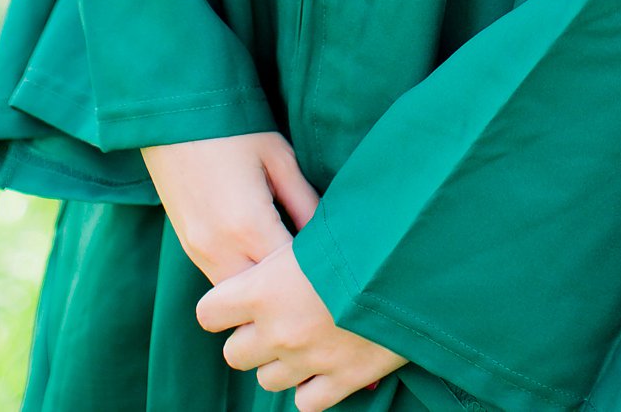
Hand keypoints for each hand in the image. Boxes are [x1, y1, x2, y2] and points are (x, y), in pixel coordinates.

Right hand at [140, 132, 317, 285]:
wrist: (175, 117)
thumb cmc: (235, 130)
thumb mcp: (279, 157)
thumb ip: (305, 201)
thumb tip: (329, 235)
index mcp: (249, 226)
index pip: (290, 276)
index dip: (315, 276)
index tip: (336, 269)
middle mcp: (221, 250)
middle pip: (263, 298)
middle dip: (288, 291)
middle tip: (317, 279)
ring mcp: (200, 253)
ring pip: (239, 297)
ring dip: (263, 290)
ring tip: (291, 273)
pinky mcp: (189, 249)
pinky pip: (221, 280)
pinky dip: (243, 279)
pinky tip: (264, 262)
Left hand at [197, 239, 408, 406]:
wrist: (411, 261)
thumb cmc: (361, 231)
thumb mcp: (314, 227)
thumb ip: (283, 250)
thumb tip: (271, 252)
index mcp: (263, 290)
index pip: (208, 313)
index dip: (223, 305)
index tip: (241, 295)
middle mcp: (278, 331)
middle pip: (234, 354)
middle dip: (250, 337)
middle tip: (276, 316)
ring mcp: (308, 361)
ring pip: (267, 380)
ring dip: (280, 362)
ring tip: (304, 336)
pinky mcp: (342, 380)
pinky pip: (306, 402)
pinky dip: (311, 387)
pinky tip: (324, 363)